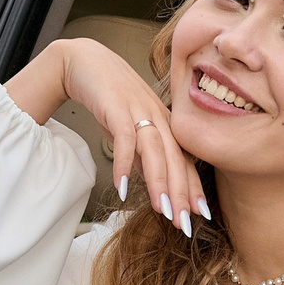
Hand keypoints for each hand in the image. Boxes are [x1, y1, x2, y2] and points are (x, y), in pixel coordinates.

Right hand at [4, 37, 206, 234]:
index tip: (200, 214)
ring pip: (155, 151)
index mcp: (164, 123)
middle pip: (175, 159)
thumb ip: (140, 154)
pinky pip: (124, 139)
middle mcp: (157, 117)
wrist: (83, 61)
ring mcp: (138, 110)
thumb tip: (149, 180)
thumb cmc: (108, 96)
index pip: (184, 160)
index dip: (193, 187)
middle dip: (181, 193)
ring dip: (159, 182)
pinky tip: (120, 187)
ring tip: (162, 210)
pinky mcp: (116, 106)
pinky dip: (123, 163)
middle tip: (184, 223)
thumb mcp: (129, 129)